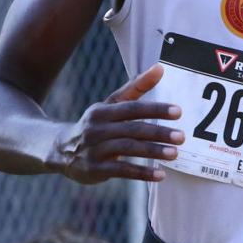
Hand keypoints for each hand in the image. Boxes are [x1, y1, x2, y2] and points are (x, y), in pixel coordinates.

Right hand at [51, 63, 183, 184]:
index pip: (132, 108)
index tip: (178, 112)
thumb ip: (136, 87)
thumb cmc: (97, 124)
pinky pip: (121, 171)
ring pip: (127, 149)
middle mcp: (97, 129)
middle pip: (132, 129)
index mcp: (103, 111)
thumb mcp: (112, 104)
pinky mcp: (95, 169)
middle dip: (158, 132)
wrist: (61, 149)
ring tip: (175, 153)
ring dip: (152, 151)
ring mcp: (95, 150)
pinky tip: (160, 175)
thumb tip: (160, 67)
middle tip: (182, 136)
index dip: (155, 109)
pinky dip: (141, 173)